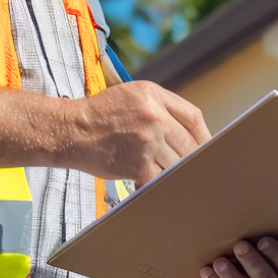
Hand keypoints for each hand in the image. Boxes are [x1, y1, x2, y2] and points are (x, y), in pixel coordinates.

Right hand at [63, 82, 210, 185]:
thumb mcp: (132, 95)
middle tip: (192, 167)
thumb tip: (189, 131)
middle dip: (191, 157)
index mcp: (153, 94)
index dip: (204, 135)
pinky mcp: (138, 165)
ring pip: (176, 163)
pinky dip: (158, 182)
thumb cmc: (100, 114)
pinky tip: (149, 181)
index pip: (193, 116)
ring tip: (165, 173)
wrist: (71, 130)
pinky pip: (160, 178)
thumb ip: (160, 106)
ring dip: (173, 171)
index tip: (206, 146)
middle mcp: (153, 116)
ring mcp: (147, 141)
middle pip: (189, 143)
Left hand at [197, 237, 277, 277]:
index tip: (261, 240)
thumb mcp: (258, 256)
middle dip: (251, 261)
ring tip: (219, 262)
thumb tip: (241, 225)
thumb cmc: (247, 264)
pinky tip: (206, 273)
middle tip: (239, 245)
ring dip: (231, 276)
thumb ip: (257, 246)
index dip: (275, 253)